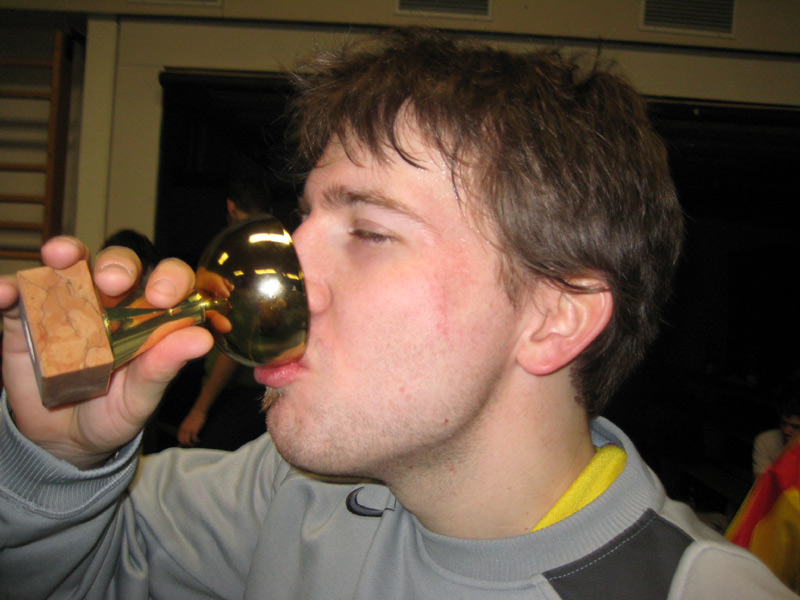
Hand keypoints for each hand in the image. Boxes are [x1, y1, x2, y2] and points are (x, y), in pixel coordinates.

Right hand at [0, 237, 213, 468]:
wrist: (66, 440)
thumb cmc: (115, 410)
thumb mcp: (142, 395)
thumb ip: (165, 366)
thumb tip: (202, 339)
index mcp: (148, 314)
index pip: (167, 280)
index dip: (169, 279)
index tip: (163, 296)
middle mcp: (110, 300)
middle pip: (118, 263)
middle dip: (118, 263)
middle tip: (113, 281)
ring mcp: (66, 304)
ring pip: (68, 264)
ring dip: (65, 252)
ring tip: (61, 256)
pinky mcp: (25, 318)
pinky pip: (15, 296)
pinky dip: (8, 290)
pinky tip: (6, 294)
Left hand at [177, 407, 207, 446]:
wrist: (198, 410)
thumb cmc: (194, 416)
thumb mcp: (187, 422)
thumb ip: (185, 428)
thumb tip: (186, 434)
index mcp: (181, 428)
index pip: (179, 438)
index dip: (182, 442)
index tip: (187, 444)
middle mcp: (183, 430)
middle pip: (183, 441)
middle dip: (187, 445)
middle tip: (193, 444)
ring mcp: (189, 430)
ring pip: (187, 442)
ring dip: (192, 444)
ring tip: (196, 443)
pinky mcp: (195, 430)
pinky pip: (194, 439)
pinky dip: (197, 441)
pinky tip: (200, 440)